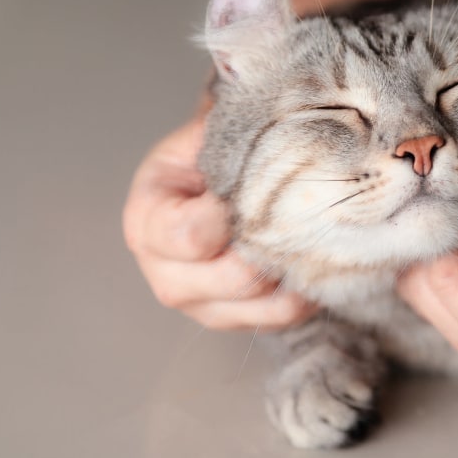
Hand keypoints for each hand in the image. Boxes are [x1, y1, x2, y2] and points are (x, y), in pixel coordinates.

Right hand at [123, 117, 315, 329]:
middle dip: (271, 244)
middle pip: (232, 279)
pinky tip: (311, 259)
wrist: (206, 186)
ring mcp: (200, 306)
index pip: (193, 236)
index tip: (257, 185)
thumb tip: (268, 147)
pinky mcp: (233, 320)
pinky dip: (305, 292)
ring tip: (310, 235)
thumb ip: (226, 142)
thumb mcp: (204, 137)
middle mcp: (165, 275)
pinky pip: (281, 317)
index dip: (232, 212)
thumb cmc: (204, 159)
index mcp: (146, 225)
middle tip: (297, 211)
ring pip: (263, 305)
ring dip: (293, 270)